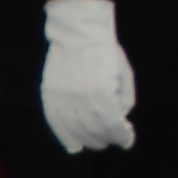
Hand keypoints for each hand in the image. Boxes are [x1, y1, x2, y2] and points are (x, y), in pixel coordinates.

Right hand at [38, 0, 135, 154]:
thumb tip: (121, 117)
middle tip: (113, 140)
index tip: (127, 141)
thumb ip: (124, 97)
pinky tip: (73, 146)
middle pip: (94, 129)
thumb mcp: (124, 72)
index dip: (122, 136)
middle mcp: (80, 96)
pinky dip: (64, 136)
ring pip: (75, 129)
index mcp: (102, 90)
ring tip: (98, 142)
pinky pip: (55, 120)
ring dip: (88, 140)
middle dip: (107, 138)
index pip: (112, 124)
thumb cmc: (105, 51)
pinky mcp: (50, 92)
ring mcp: (62, 95)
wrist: (77, 31)